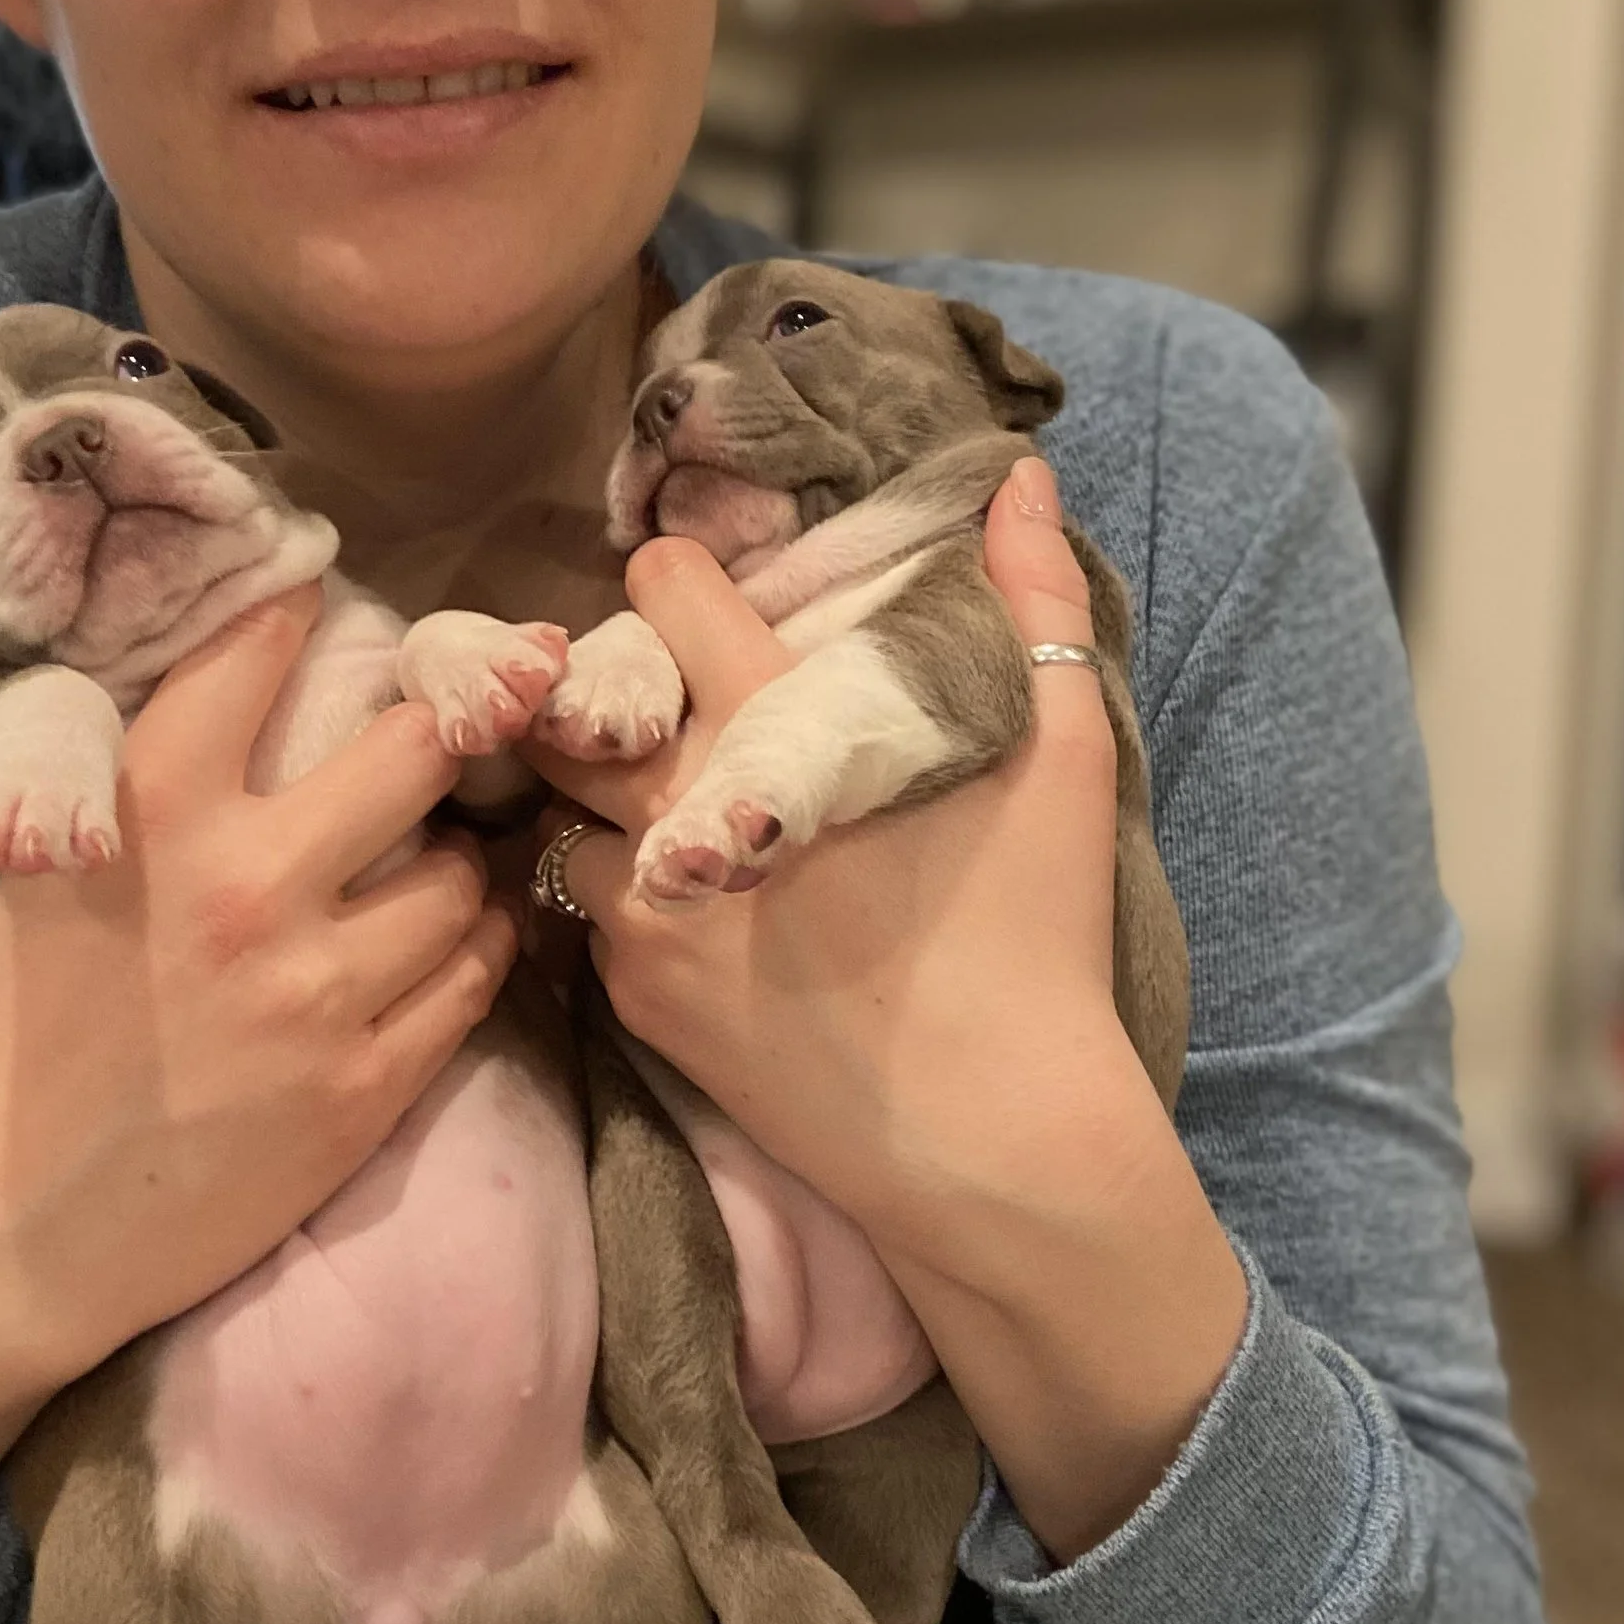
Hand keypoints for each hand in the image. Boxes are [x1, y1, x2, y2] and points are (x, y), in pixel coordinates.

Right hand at [0, 587, 518, 1587]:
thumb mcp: (11, 868)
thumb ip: (100, 775)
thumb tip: (174, 688)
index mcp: (148, 805)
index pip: (266, 650)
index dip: (309, 610)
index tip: (335, 604)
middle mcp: (247, 883)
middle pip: (419, 745)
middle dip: (439, 726)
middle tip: (446, 729)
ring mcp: (316, 993)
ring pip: (462, 876)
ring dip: (459, 858)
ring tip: (439, 856)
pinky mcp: (362, 1090)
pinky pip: (472, 985)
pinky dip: (473, 950)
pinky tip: (449, 941)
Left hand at [533, 476, 1133, 1242]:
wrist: (994, 1143)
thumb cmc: (1033, 942)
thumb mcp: (1062, 757)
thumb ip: (1035, 605)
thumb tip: (1016, 480)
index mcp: (773, 731)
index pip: (660, 595)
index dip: (673, 583)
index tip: (700, 600)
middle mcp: (679, 814)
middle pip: (575, 704)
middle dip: (605, 691)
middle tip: (658, 701)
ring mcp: (645, 917)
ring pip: (561, 812)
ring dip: (599, 801)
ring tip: (660, 805)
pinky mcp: (639, 1004)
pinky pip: (588, 916)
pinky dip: (621, 894)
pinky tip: (685, 898)